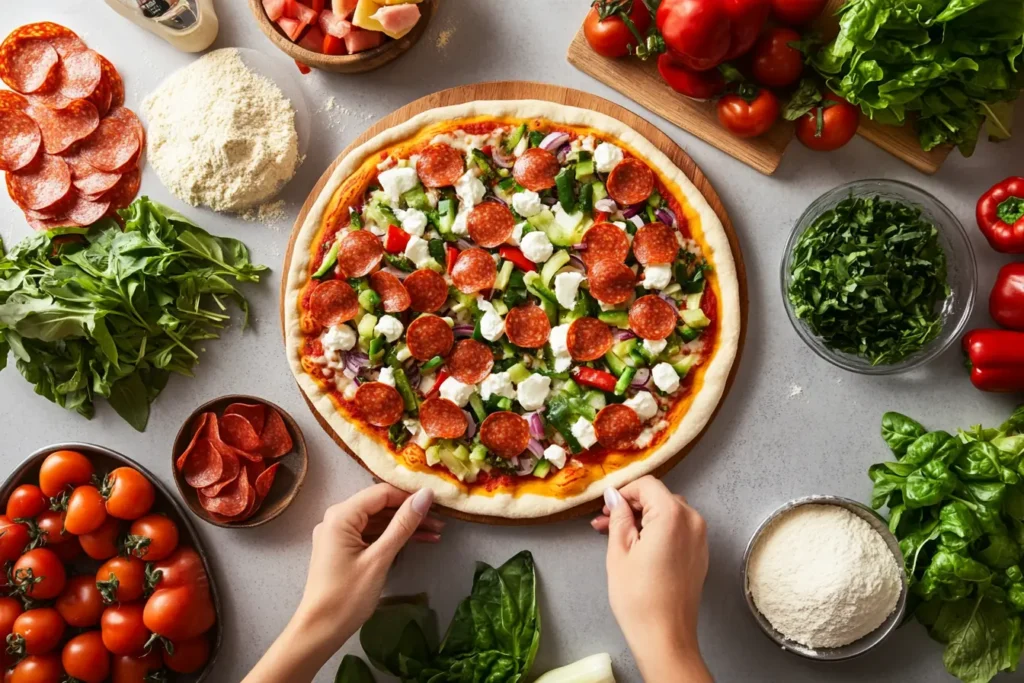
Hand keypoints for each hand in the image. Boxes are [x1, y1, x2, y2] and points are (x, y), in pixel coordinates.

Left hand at [295, 484, 442, 647]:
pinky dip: (391, 538)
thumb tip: (425, 495)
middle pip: (379, 506)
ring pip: (377, 521)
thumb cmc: (348, 595)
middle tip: (440, 521)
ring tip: (435, 533)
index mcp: (340, 515)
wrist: (320, 630)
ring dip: (404, 526)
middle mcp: (336, 518)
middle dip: (409, 512)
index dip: (409, 496)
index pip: (381, 493)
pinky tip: (415, 542)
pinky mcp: (342, 548)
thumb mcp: (379, 558)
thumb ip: (402, 525)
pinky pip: (370, 534)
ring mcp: (338, 534)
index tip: (437, 503)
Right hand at [592, 476, 712, 681]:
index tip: (605, 505)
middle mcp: (692, 521)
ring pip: (668, 514)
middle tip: (604, 522)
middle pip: (659, 498)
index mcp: (673, 515)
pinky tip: (637, 546)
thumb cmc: (639, 597)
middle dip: (631, 506)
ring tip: (615, 536)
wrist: (665, 637)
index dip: (624, 491)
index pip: (647, 485)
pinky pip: (678, 530)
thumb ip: (618, 517)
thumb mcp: (619, 551)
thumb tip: (615, 497)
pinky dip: (657, 531)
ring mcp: (700, 538)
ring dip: (643, 519)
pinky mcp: (700, 553)